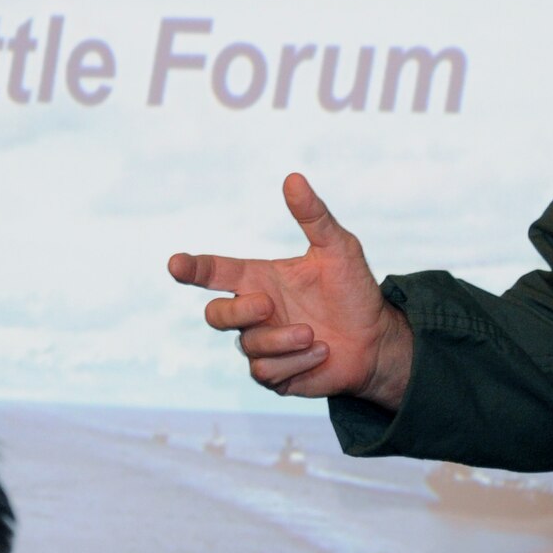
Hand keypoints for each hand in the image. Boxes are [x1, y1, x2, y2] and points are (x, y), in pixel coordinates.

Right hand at [168, 173, 412, 407]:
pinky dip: (296, 362)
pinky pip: (266, 372)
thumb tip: (293, 177)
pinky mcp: (275, 375)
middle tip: (268, 305)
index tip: (175, 264)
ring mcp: (262, 345)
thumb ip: (314, 216)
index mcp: (260, 279)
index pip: (214, 271)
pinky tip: (322, 352)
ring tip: (314, 334)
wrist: (377, 340)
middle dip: (237, 311)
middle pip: (216, 314)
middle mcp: (255, 312)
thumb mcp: (339, 249)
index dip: (192, 268)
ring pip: (247, 346)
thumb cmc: (354, 291)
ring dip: (282, 340)